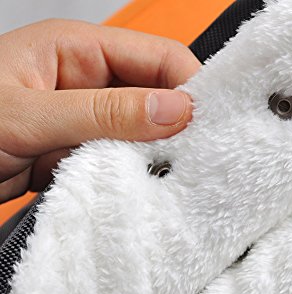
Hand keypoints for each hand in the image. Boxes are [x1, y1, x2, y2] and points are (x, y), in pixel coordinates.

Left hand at [0, 19, 200, 201]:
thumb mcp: (28, 113)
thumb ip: (104, 112)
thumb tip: (174, 110)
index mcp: (75, 50)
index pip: (155, 57)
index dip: (187, 85)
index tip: (206, 122)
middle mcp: (86, 84)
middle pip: (154, 97)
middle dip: (175, 125)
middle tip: (194, 156)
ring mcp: (84, 123)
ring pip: (141, 135)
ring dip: (153, 155)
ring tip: (167, 176)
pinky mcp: (78, 156)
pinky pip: (119, 163)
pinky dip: (130, 176)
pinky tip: (136, 189)